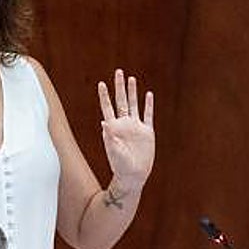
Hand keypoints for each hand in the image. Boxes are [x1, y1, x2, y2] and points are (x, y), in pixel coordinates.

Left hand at [97, 68, 154, 192]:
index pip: (108, 107)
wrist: (133, 176)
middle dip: (119, 86)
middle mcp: (124, 124)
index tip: (101, 83)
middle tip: (118, 72)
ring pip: (134, 104)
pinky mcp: (147, 132)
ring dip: (133, 92)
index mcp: (114, 127)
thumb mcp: (114, 151)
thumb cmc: (120, 166)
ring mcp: (136, 127)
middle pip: (121, 101)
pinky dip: (148, 105)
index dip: (104, 95)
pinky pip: (148, 115)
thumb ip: (109, 137)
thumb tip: (104, 122)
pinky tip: (148, 95)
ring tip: (132, 79)